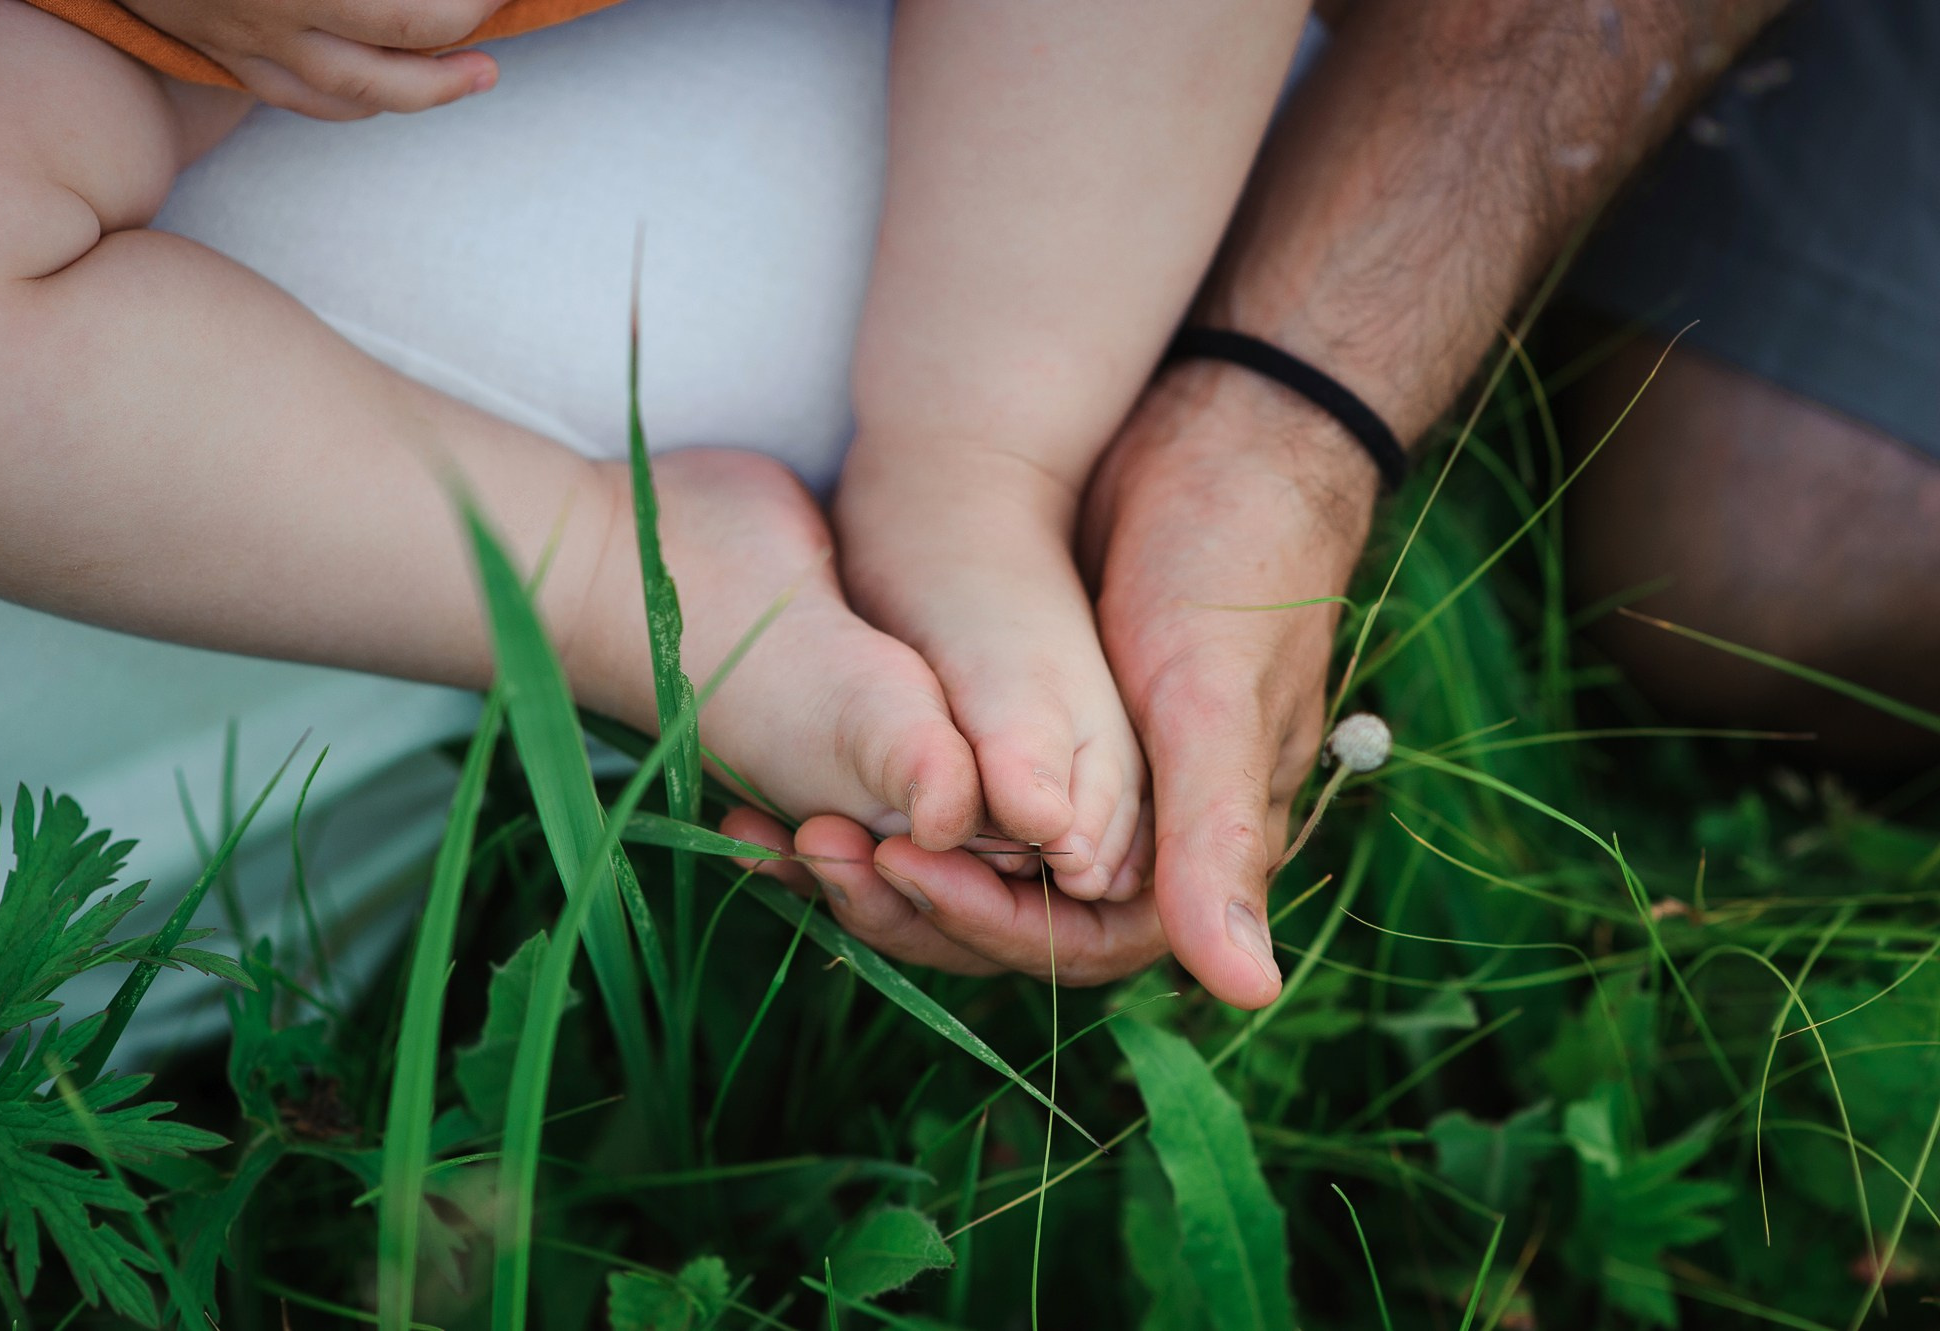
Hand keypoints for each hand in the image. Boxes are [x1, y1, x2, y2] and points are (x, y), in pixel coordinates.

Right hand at [123, 0, 504, 117]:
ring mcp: (246, 42)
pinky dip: (359, 104)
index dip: (465, 1)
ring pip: (356, 94)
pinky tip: (395, 92)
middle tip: (499, 20)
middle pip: (398, 47)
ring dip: (427, 90)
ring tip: (479, 75)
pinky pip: (303, 100)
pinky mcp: (223, 56)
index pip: (409, 9)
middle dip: (460, 42)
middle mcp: (274, 14)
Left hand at [726, 360, 1374, 1000]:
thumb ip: (1217, 839)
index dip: (984, 925)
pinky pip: (935, 788)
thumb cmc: (1234, 556)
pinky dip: (870, 793)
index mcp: (1187, 848)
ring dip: (872, 858)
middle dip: (906, 896)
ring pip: (957, 860)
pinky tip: (783, 789)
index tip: (901, 870)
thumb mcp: (1215, 699)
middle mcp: (1124, 830)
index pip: (1070, 946)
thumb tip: (1247, 995)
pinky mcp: (1013, 723)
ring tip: (778, 834)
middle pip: (999, 916)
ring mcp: (1065, 775)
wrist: (1216, 420)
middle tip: (812, 850)